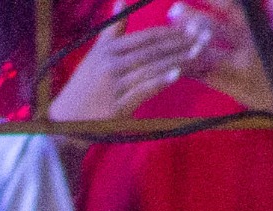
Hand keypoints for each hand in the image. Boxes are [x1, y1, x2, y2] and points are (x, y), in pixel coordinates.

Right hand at [48, 15, 200, 119]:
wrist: (66, 122)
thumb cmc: (84, 86)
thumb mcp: (96, 53)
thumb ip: (114, 28)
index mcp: (108, 50)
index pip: (146, 37)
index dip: (171, 31)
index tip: (194, 27)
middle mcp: (110, 65)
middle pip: (152, 51)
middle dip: (182, 43)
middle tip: (206, 36)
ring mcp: (113, 87)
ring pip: (151, 69)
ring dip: (178, 60)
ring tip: (200, 53)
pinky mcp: (115, 107)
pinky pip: (142, 91)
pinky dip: (160, 82)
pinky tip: (177, 75)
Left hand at [166, 0, 272, 108]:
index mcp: (259, 33)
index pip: (233, 9)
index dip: (216, 0)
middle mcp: (244, 49)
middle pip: (212, 30)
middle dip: (191, 19)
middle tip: (173, 10)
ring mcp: (233, 69)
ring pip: (202, 52)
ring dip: (183, 43)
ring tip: (166, 35)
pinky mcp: (227, 87)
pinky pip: (202, 75)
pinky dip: (187, 68)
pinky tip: (171, 63)